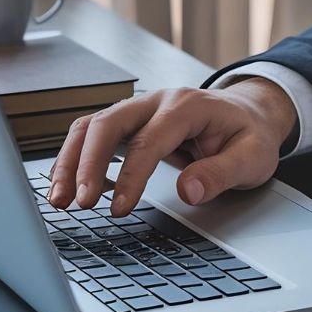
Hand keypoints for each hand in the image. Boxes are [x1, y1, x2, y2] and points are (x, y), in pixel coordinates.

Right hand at [47, 78, 297, 216]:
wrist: (248, 115)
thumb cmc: (249, 136)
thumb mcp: (252, 158)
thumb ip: (222, 173)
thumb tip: (188, 191)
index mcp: (187, 106)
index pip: (148, 140)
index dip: (130, 176)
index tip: (118, 209)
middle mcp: (155, 102)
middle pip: (106, 124)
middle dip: (86, 164)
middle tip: (78, 203)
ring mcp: (138, 110)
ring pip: (90, 127)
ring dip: (70, 161)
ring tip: (59, 199)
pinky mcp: (128, 125)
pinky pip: (92, 136)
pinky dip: (75, 159)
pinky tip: (67, 186)